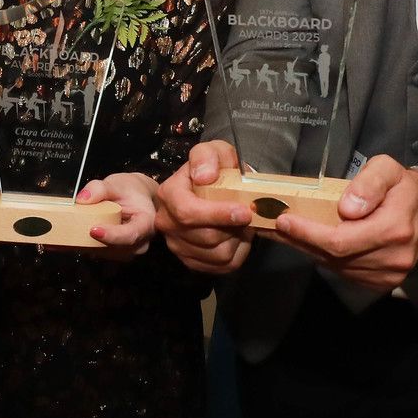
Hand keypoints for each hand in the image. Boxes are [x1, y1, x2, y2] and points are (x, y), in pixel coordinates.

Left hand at [77, 172, 158, 260]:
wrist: (136, 198)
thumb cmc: (130, 191)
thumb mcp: (117, 183)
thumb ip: (99, 188)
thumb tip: (82, 199)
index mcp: (147, 224)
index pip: (130, 235)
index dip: (112, 235)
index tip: (93, 230)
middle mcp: (140, 242)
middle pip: (115, 248)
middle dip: (94, 240)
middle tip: (74, 228)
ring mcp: (128, 251)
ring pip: (105, 252)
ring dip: (88, 243)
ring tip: (75, 228)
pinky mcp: (116, 254)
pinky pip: (99, 253)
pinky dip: (86, 245)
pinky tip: (76, 235)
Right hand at [155, 140, 253, 275]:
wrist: (212, 188)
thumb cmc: (213, 169)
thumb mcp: (213, 150)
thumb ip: (207, 156)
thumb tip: (204, 177)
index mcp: (169, 194)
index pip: (189, 212)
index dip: (218, 215)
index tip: (244, 212)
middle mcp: (167, 222)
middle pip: (206, 236)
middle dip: (234, 228)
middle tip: (250, 215)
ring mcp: (177, 244)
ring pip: (217, 254)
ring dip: (238, 240)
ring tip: (242, 224)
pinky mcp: (191, 261)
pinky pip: (221, 266)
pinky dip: (237, 253)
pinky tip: (238, 237)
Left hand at [274, 154, 417, 288]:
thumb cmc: (403, 188)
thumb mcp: (388, 169)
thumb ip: (369, 184)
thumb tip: (347, 208)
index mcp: (394, 229)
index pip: (341, 240)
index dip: (309, 233)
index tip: (283, 220)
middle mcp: (393, 258)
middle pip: (334, 257)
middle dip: (301, 240)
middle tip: (275, 226)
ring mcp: (388, 275)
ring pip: (336, 267)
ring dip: (309, 250)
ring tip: (287, 234)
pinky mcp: (382, 282)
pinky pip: (344, 272)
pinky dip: (324, 258)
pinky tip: (310, 244)